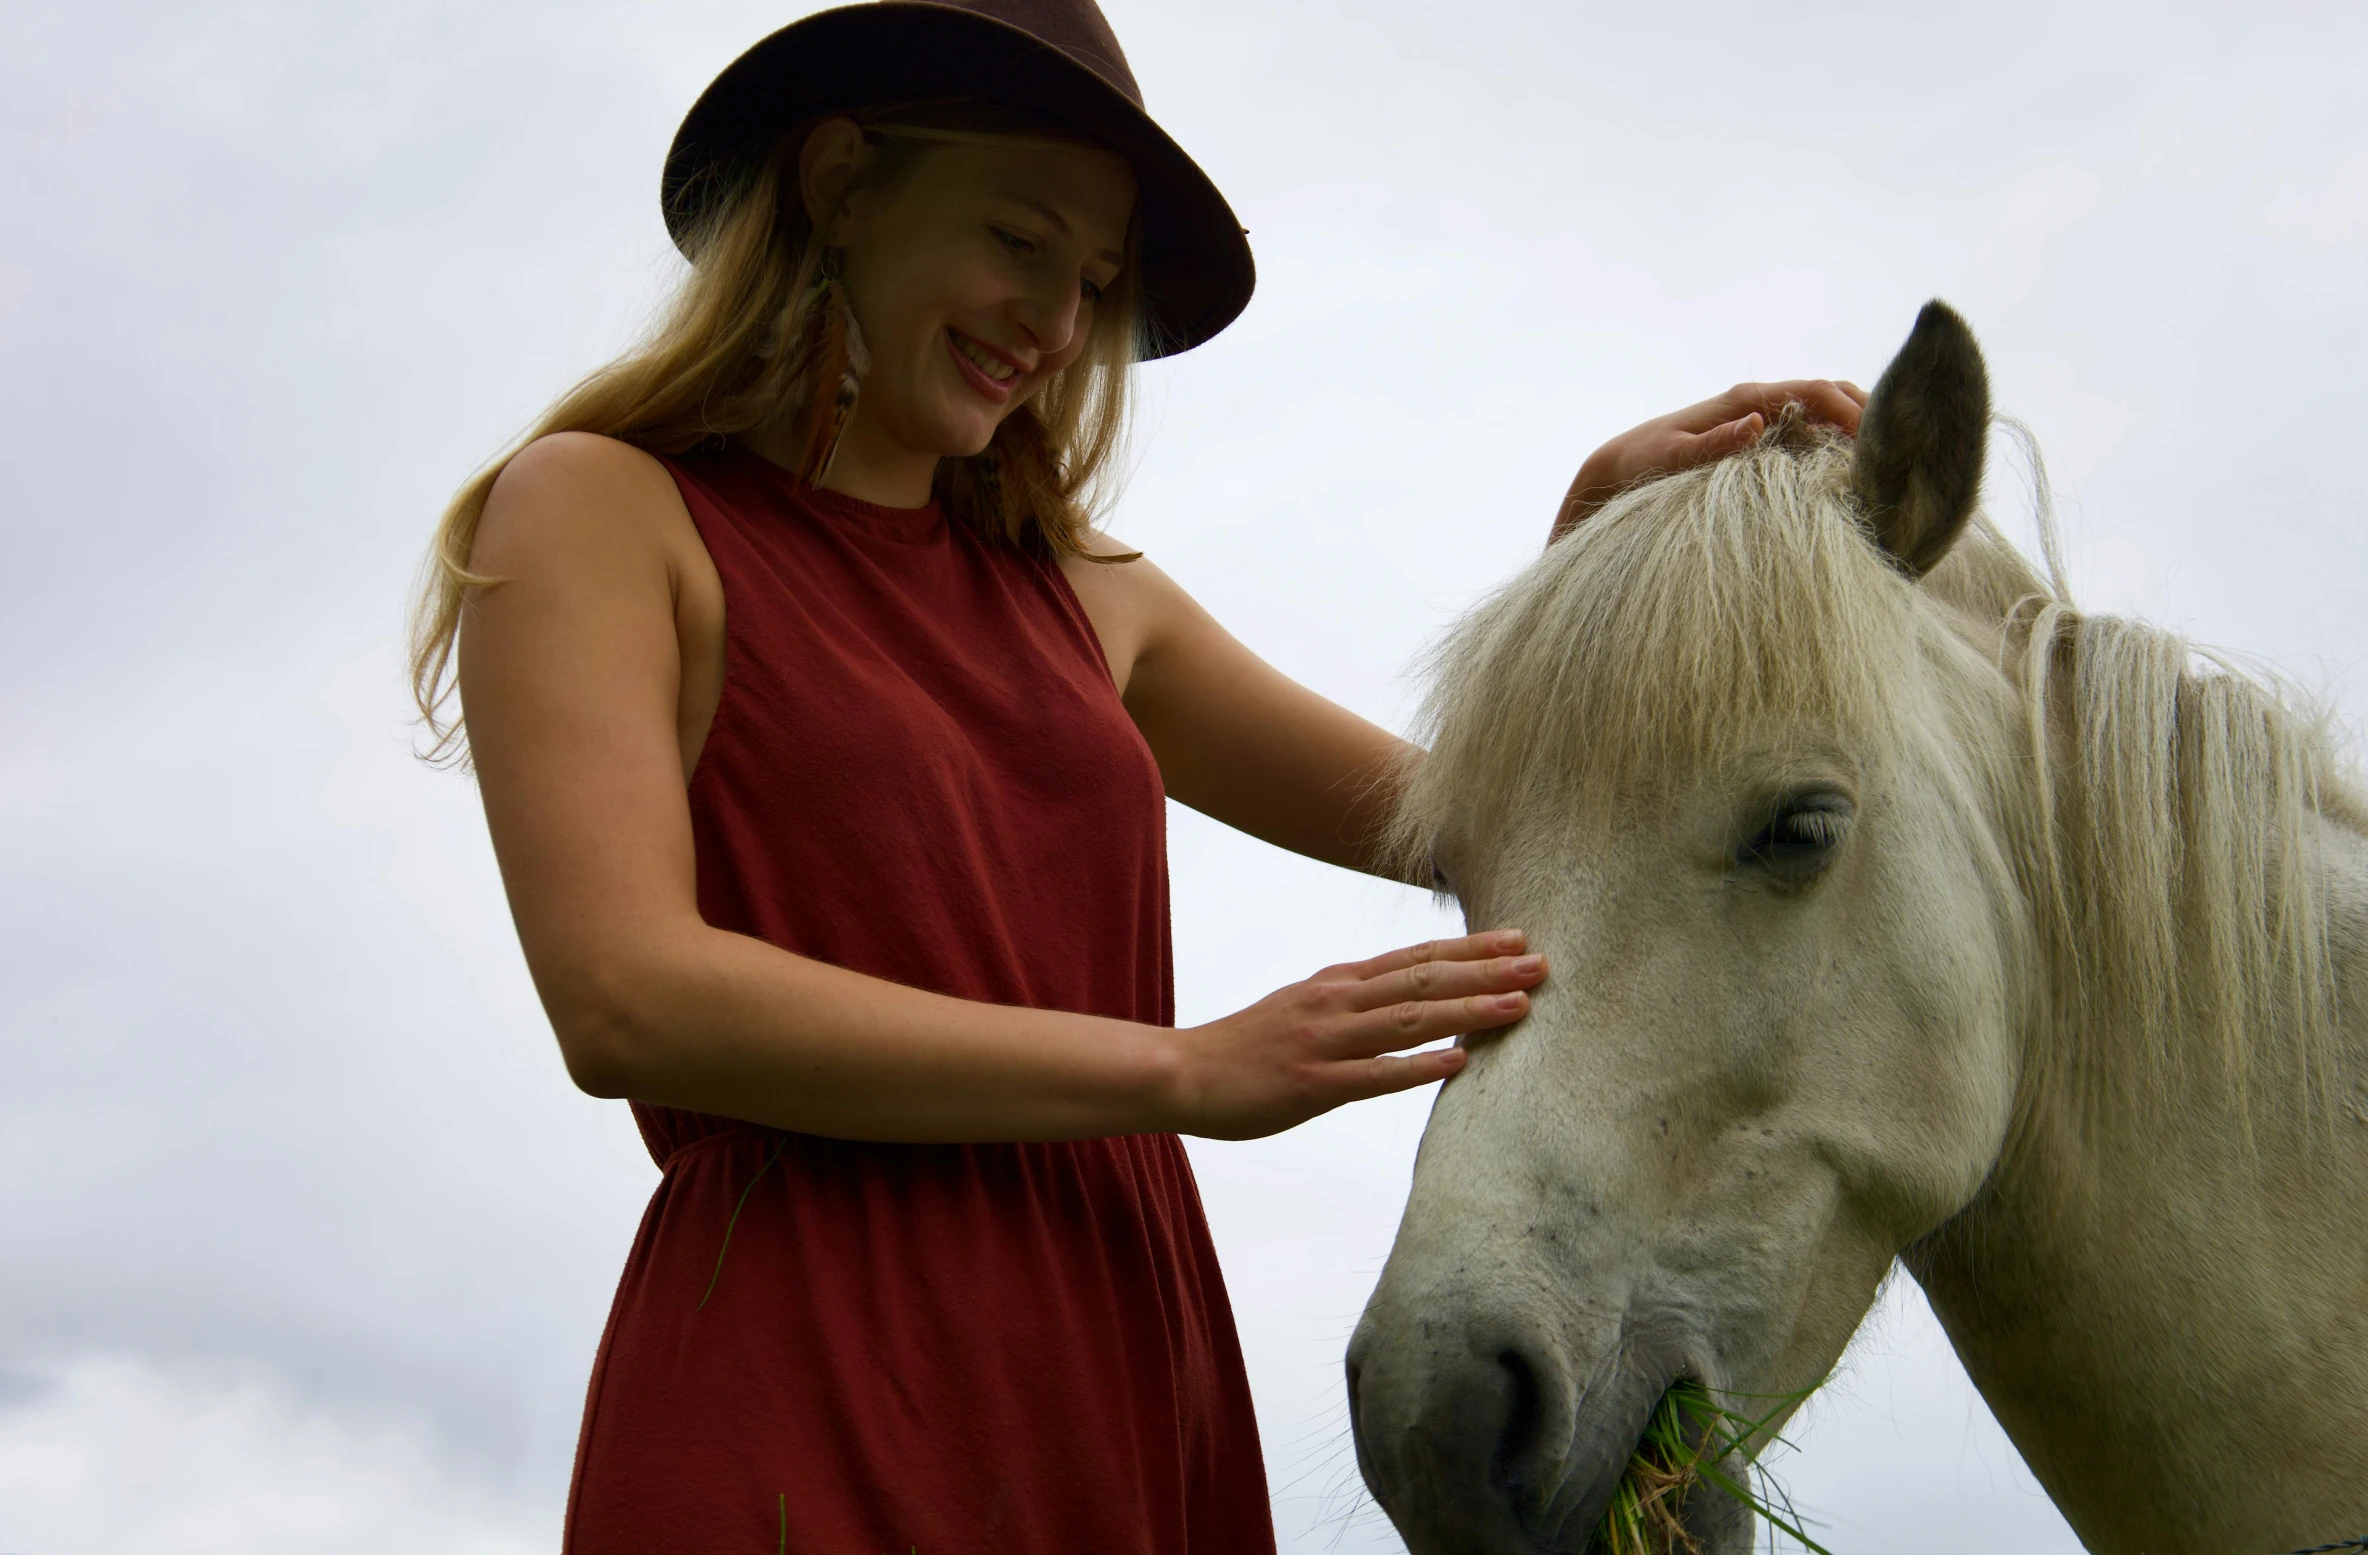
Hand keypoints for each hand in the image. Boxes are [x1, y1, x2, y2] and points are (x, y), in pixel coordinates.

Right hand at [1165, 931, 1543, 1140]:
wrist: (1184, 1072)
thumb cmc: (1247, 1047)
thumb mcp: (1303, 1006)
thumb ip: (1352, 1001)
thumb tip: (1404, 1000)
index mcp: (1338, 982)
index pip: (1415, 958)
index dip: (1469, 948)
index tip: (1517, 938)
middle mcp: (1337, 1001)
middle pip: (1423, 980)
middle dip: (1486, 970)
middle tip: (1541, 963)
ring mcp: (1326, 1040)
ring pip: (1410, 1019)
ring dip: (1468, 1010)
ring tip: (1520, 1005)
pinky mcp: (1313, 1083)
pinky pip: (1375, 1074)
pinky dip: (1420, 1066)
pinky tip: (1460, 1062)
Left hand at [1551, 379, 1867, 543]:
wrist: (1617, 467)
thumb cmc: (1641, 465)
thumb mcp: (1671, 458)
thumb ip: (1711, 444)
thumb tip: (1756, 424)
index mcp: (1745, 402)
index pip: (1815, 391)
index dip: (1853, 410)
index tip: (1880, 439)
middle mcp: (1757, 404)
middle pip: (1831, 393)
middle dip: (1869, 411)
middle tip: (1905, 444)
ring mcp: (1761, 418)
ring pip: (1825, 409)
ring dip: (1858, 424)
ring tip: (1891, 455)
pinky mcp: (1758, 438)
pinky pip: (1810, 430)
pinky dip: (1839, 439)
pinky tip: (1856, 466)